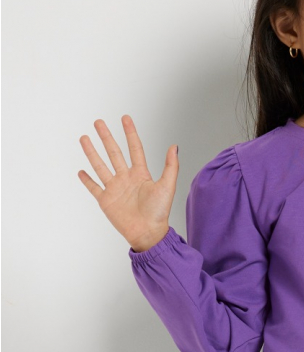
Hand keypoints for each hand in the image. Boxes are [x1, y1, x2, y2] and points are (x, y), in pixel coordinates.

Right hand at [78, 115, 178, 250]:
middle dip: (106, 137)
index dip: (130, 133)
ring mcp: (114, 189)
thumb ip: (171, 166)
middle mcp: (126, 179)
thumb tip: (174, 146)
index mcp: (140, 174)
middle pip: (114, 153)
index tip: (125, 118)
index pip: (134, 149)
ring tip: (84, 138)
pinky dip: (87, 180)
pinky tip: (81, 171)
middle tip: (99, 122)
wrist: (148, 233)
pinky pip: (94, 187)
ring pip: (100, 166)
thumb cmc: (159, 212)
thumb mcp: (167, 186)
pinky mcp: (106, 201)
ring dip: (92, 152)